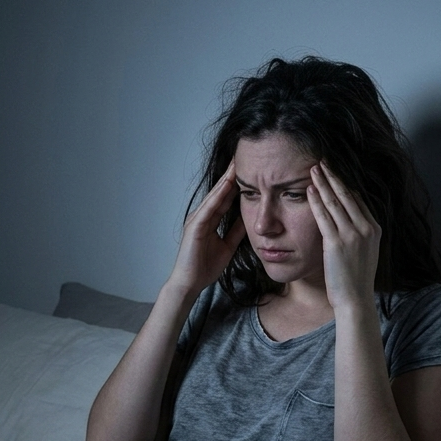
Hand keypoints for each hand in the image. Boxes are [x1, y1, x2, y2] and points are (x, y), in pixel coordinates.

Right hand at [166, 161, 246, 296]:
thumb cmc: (204, 267)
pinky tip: (227, 185)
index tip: (250, 168)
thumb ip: (236, 231)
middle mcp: (203, 216)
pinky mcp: (195, 227)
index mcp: (210, 220)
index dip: (237, 182)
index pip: (226, 197)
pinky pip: (209, 208)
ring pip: (215, 195)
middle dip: (232, 174)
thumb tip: (249, 218)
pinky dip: (218, 195)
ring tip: (237, 164)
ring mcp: (197, 219)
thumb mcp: (227, 246)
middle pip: (220, 191)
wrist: (190, 283)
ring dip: (226, 179)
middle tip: (244, 156)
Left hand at [307, 162, 380, 312]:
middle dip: (333, 176)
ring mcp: (352, 234)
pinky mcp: (336, 242)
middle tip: (322, 160)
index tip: (334, 171)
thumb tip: (344, 220)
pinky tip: (309, 189)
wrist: (355, 299)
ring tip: (313, 168)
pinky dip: (315, 200)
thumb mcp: (363, 251)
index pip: (357, 199)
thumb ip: (356, 234)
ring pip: (335, 201)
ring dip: (323, 182)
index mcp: (374, 228)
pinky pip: (323, 216)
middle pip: (347, 194)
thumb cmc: (355, 279)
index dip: (344, 183)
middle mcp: (365, 227)